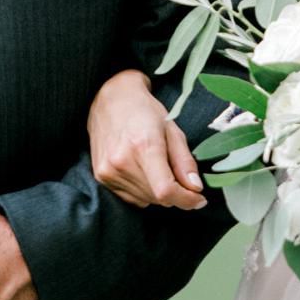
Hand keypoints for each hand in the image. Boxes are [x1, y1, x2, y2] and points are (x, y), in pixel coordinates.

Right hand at [88, 69, 204, 209]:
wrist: (110, 99)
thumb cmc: (144, 111)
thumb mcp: (173, 130)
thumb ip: (185, 161)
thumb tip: (195, 188)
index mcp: (144, 146)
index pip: (165, 190)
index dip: (186, 200)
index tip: (199, 199)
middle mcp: (122, 161)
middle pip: (158, 198)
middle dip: (176, 194)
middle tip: (180, 176)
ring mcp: (108, 171)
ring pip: (146, 200)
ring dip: (159, 193)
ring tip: (158, 167)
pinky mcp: (101, 177)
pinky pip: (132, 198)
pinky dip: (144, 192)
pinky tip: (143, 171)